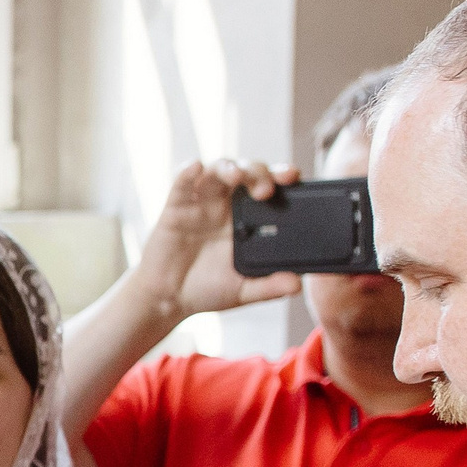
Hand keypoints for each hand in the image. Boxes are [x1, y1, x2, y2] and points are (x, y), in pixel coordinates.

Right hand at [129, 160, 302, 321]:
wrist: (169, 299)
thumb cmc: (206, 290)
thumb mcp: (243, 291)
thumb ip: (269, 286)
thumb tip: (297, 286)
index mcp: (247, 218)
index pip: (269, 187)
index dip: (281, 176)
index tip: (293, 177)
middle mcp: (227, 204)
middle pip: (247, 172)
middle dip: (259, 172)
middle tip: (266, 190)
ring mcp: (202, 203)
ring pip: (218, 169)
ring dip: (229, 167)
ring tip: (237, 176)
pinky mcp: (176, 207)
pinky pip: (182, 183)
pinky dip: (188, 171)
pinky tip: (195, 167)